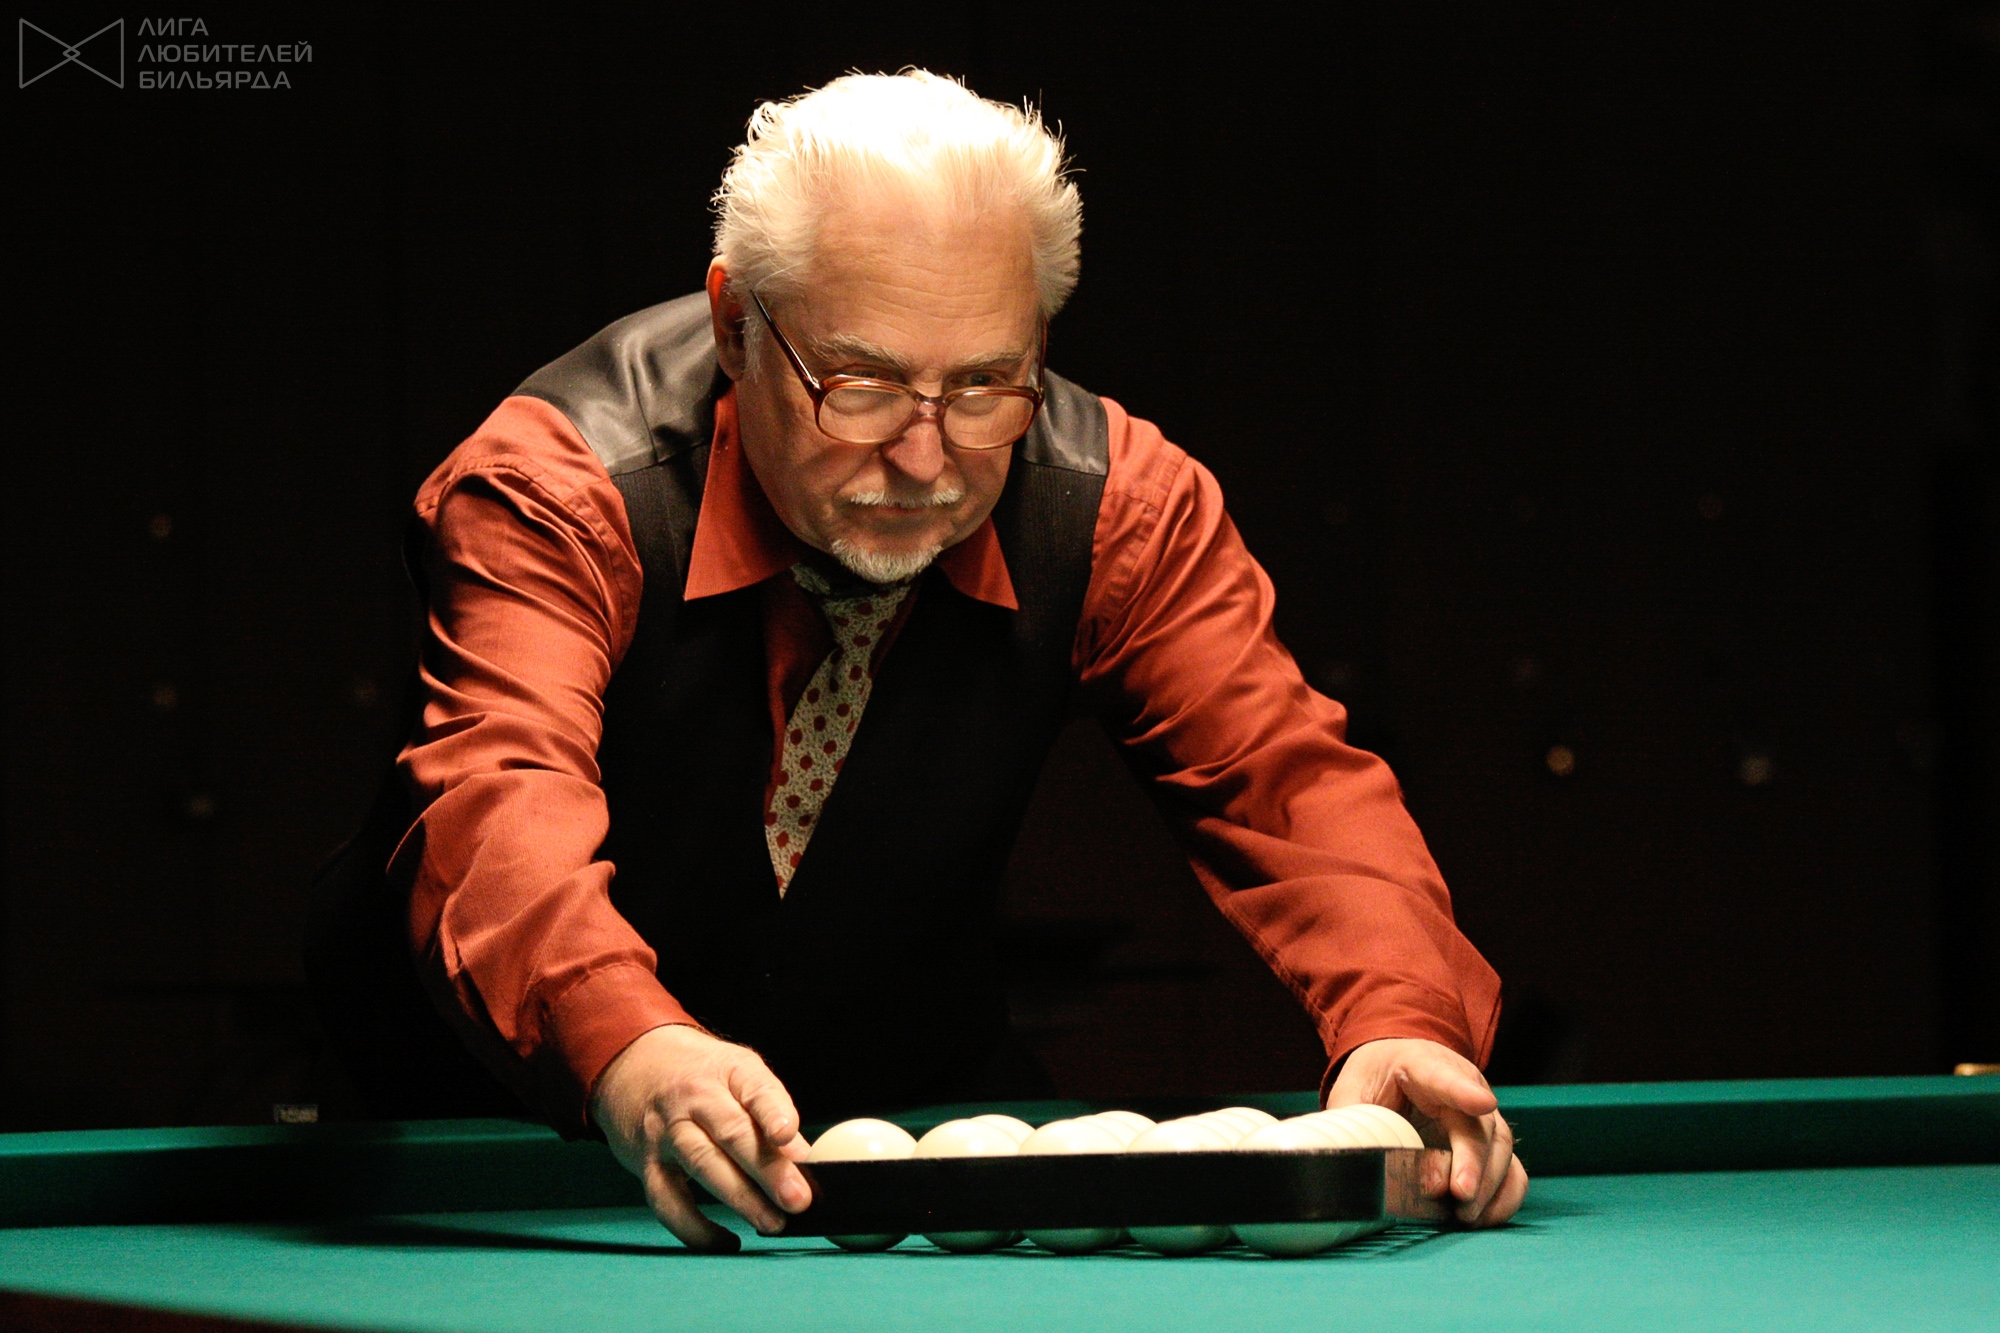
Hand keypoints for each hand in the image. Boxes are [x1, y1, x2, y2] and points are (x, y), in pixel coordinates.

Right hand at [590, 1024, 811, 1251]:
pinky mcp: (647, 1164)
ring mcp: (667, 1130)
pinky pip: (668, 1200)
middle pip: (732, 1132)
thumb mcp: (740, 1075)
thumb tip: (804, 1161)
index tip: (788, 1135)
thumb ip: (770, 1114)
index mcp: (728, 1070)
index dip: (772, 1111)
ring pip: (703, 1164)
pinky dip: (695, 1227)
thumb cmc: (702, 1076)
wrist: (633, 1067)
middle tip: (798, 1199)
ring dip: (740, 1198)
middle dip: (767, 1169)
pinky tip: (725, 1242)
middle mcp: (694, 1097)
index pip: (754, 1088)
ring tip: (773, 1223)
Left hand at [1327, 1037, 1527, 1226]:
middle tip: (1460, 1195)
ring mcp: (1482, 1116)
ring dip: (1488, 1186)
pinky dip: (1502, 1197)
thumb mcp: (1352, 1093)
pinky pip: (1511, 1171)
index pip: (1442, 1075)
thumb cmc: (1375, 1080)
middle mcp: (1463, 1086)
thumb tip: (1348, 1164)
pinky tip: (1483, 1218)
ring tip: (1465, 1215)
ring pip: (1499, 1148)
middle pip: (1478, 1123)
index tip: (1482, 1103)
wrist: (1395, 1066)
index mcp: (1421, 1064)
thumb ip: (1353, 1123)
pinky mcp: (1491, 1144)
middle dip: (1473, 1162)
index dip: (1461, 1090)